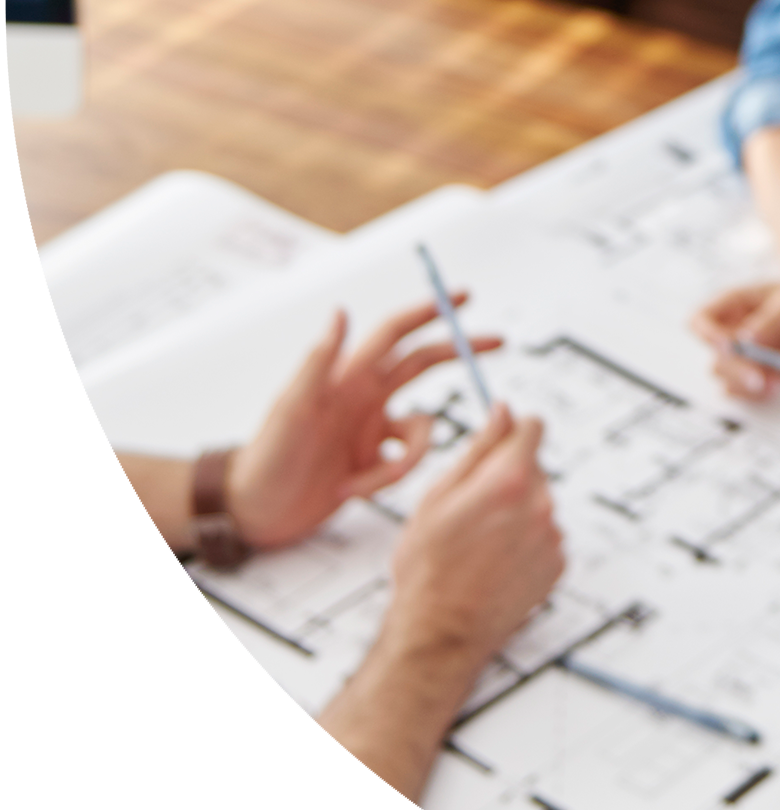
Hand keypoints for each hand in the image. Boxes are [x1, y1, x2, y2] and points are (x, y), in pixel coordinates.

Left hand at [228, 300, 502, 550]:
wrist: (253, 513)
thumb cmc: (266, 459)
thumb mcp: (291, 409)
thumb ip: (318, 361)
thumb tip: (340, 311)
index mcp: (348, 377)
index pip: (397, 333)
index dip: (430, 311)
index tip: (464, 296)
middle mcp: (364, 396)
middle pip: (423, 363)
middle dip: (460, 349)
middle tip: (497, 343)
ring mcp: (370, 428)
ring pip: (420, 427)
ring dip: (409, 454)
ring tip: (364, 478)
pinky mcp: (372, 460)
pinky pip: (404, 463)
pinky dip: (388, 479)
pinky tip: (352, 490)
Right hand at [379, 403, 565, 671]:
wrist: (438, 632)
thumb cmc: (427, 568)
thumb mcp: (438, 497)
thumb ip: (479, 447)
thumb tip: (503, 412)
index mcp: (510, 480)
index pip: (533, 427)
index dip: (512, 432)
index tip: (499, 443)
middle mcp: (541, 505)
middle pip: (535, 466)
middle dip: (509, 476)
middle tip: (473, 508)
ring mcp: (552, 537)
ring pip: (539, 502)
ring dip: (518, 511)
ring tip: (481, 541)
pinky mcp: (558, 564)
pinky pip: (546, 535)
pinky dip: (527, 540)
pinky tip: (496, 560)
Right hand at [688, 276, 779, 398]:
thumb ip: (770, 319)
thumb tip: (745, 339)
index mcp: (734, 306)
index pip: (701, 320)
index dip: (708, 336)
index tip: (729, 346)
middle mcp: (733, 332)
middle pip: (717, 358)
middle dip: (737, 370)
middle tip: (760, 378)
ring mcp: (745, 356)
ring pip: (728, 379)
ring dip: (749, 385)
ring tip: (778, 382)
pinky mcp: (759, 373)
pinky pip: (746, 392)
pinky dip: (760, 395)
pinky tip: (778, 386)